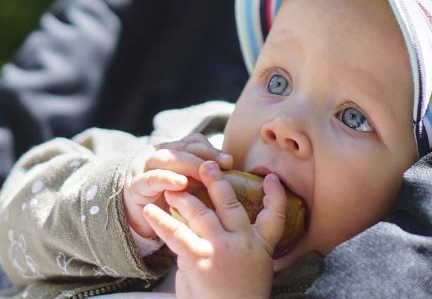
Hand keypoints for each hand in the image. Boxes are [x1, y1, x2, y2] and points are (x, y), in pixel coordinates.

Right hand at [124, 133, 233, 237]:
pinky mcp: (136, 185)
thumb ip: (204, 175)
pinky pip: (151, 178)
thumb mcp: (189, 185)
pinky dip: (166, 179)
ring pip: (168, 159)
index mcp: (173, 150)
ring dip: (188, 164)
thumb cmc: (169, 200)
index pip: (194, 142)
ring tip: (205, 173)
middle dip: (204, 155)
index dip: (211, 149)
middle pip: (183, 148)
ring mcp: (145, 167)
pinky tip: (181, 184)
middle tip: (223, 164)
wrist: (139, 219)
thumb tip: (232, 170)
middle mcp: (158, 154)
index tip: (229, 162)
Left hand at [143, 161, 286, 298]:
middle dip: (217, 181)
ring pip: (202, 213)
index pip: (274, 215)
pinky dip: (161, 221)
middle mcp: (243, 242)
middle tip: (206, 165)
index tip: (272, 178)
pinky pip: (177, 233)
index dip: (275, 195)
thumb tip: (212, 235)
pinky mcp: (200, 257)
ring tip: (172, 188)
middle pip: (230, 203)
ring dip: (185, 198)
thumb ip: (237, 249)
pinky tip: (151, 212)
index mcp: (261, 247)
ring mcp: (221, 248)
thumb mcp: (252, 271)